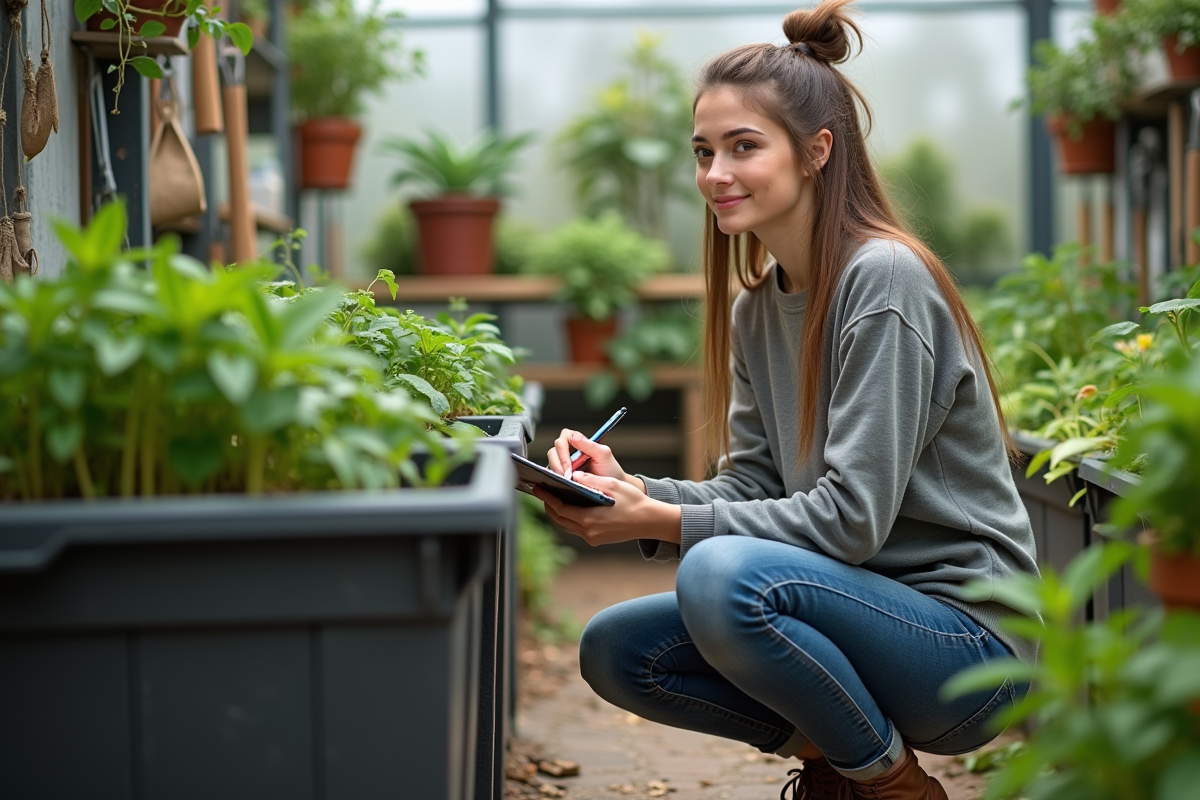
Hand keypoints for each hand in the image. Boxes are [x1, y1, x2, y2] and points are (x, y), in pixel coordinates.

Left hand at [533, 472, 680, 547]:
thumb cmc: (634, 502)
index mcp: (589, 519)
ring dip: (558, 513)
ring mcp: (593, 538)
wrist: (650, 521)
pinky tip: (569, 508)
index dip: (547, 498)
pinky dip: (570, 518)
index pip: (559, 508)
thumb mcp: (611, 485)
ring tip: (552, 499)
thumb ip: (590, 480)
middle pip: (560, 519)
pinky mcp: (597, 540)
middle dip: (549, 505)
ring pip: (567, 525)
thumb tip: (572, 476)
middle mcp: (588, 532)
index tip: (538, 489)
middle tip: (542, 492)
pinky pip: (577, 529)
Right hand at [548, 429, 642, 491]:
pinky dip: (554, 479)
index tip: (569, 466)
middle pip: (553, 451)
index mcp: (578, 441)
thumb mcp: (603, 454)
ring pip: (550, 463)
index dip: (563, 451)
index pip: (564, 438)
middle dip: (558, 464)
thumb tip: (573, 437)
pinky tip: (562, 485)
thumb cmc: (609, 469)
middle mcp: (568, 450)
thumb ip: (589, 444)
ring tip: (566, 482)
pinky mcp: (560, 475)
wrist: (612, 488)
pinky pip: (551, 475)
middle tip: (566, 477)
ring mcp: (562, 463)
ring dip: (556, 472)